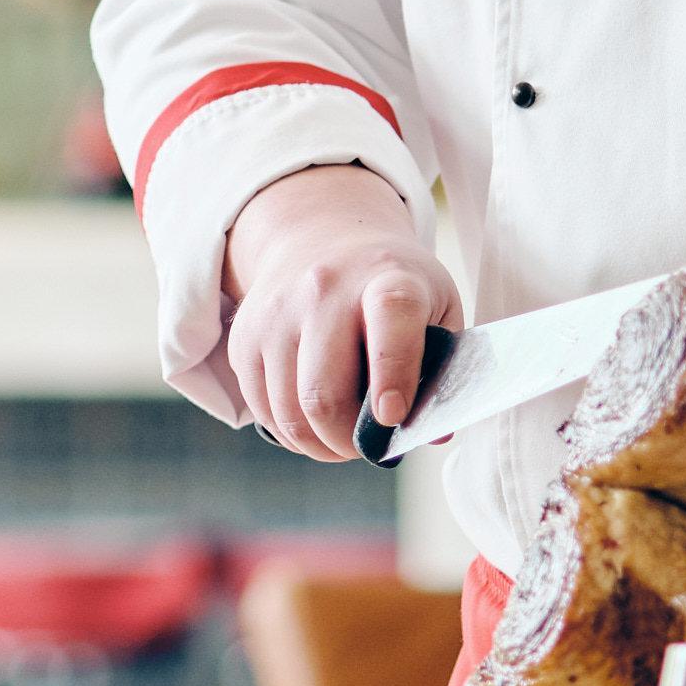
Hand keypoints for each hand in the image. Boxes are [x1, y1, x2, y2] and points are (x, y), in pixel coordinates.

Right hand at [224, 162, 455, 463]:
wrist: (319, 238)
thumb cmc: (390, 286)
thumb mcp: (435, 306)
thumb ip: (441, 368)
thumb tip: (432, 434)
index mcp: (387, 277)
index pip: (390, 319)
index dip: (392, 373)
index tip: (392, 417)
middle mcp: (324, 289)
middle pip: (324, 392)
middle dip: (349, 441)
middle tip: (367, 447)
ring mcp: (277, 312)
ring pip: (289, 411)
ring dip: (318, 446)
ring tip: (340, 442)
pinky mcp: (245, 337)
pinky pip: (262, 410)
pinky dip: (290, 434)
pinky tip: (312, 423)